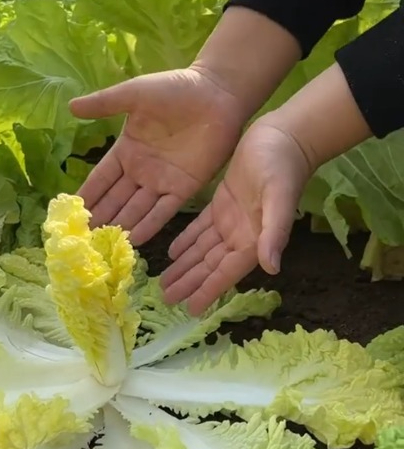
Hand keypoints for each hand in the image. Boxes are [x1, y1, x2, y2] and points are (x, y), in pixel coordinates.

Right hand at [69, 67, 245, 245]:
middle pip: (116, 200)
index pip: (100, 179)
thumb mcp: (134, 93)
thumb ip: (104, 103)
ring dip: (122, 227)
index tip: (67, 215)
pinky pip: (164, 210)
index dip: (86, 196)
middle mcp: (141, 170)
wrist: (216, 92)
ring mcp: (163, 181)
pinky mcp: (185, 187)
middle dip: (100, 219)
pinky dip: (151, 225)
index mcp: (126, 150)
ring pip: (137, 209)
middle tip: (81, 242)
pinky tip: (135, 240)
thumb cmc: (175, 89)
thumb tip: (70, 107)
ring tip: (103, 248)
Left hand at [161, 117, 314, 314]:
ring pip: (203, 249)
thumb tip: (272, 267)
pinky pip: (201, 227)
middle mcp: (241, 234)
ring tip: (164, 282)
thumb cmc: (283, 168)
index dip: (208, 290)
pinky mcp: (223, 203)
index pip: (226, 272)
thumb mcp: (279, 199)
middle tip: (165, 298)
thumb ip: (275, 233)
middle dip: (189, 282)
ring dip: (185, 265)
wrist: (285, 138)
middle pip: (210, 265)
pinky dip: (187, 240)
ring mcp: (231, 219)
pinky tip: (172, 251)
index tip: (190, 310)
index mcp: (254, 239)